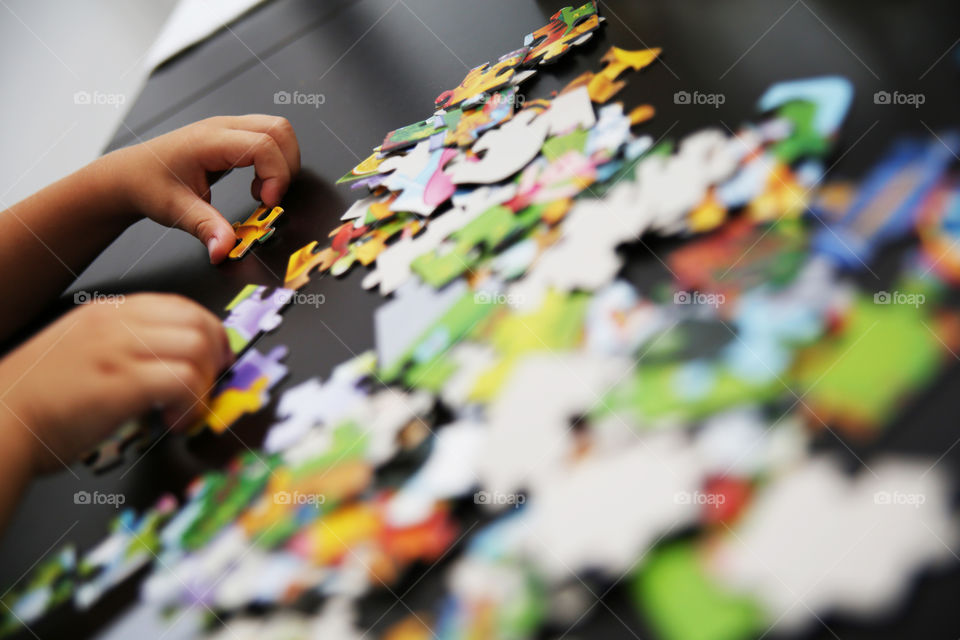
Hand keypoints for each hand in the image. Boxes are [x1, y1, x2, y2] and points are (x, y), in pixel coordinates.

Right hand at [0, 294, 231, 473]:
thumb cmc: (37, 402)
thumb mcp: (82, 354)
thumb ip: (124, 349)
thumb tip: (173, 365)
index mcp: (106, 312)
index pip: (179, 305)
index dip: (207, 333)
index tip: (213, 361)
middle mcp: (115, 322)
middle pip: (197, 320)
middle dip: (216, 355)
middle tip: (209, 387)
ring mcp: (118, 349)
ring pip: (198, 347)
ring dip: (204, 384)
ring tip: (185, 411)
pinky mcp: (121, 381)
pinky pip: (185, 379)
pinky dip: (192, 405)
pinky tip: (173, 423)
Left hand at [104, 115, 300, 262]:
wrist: (129, 175)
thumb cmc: (148, 185)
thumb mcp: (177, 211)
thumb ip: (206, 229)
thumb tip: (225, 250)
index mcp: (209, 141)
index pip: (264, 145)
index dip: (276, 175)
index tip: (266, 202)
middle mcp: (223, 127)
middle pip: (280, 130)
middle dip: (286, 167)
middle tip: (269, 197)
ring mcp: (229, 128)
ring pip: (279, 131)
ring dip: (282, 163)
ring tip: (262, 191)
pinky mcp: (233, 136)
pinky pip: (268, 139)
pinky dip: (273, 162)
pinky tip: (255, 184)